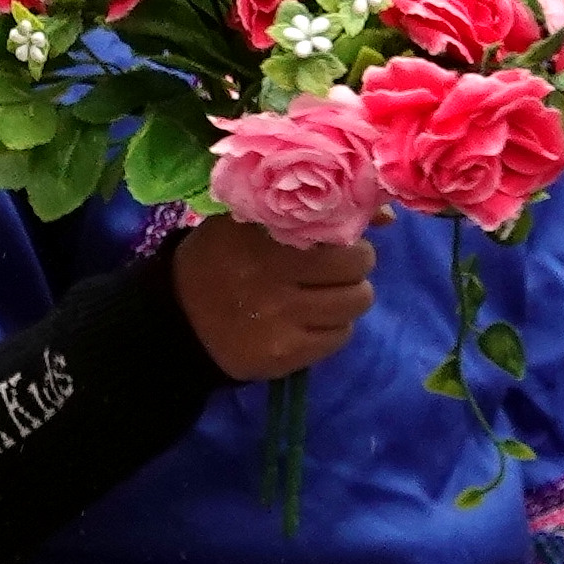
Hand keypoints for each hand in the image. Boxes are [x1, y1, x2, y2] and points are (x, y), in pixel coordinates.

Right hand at [172, 216, 377, 380]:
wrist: (176, 323)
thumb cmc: (221, 261)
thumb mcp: (250, 223)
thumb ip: (315, 211)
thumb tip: (388, 216)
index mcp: (258, 231)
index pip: (333, 219)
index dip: (348, 226)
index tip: (341, 233)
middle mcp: (270, 272)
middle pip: (358, 262)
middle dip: (354, 263)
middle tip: (333, 267)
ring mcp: (279, 316)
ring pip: (357, 301)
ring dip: (347, 296)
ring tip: (320, 294)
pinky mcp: (285, 353)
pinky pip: (340, 336)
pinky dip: (332, 327)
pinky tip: (307, 321)